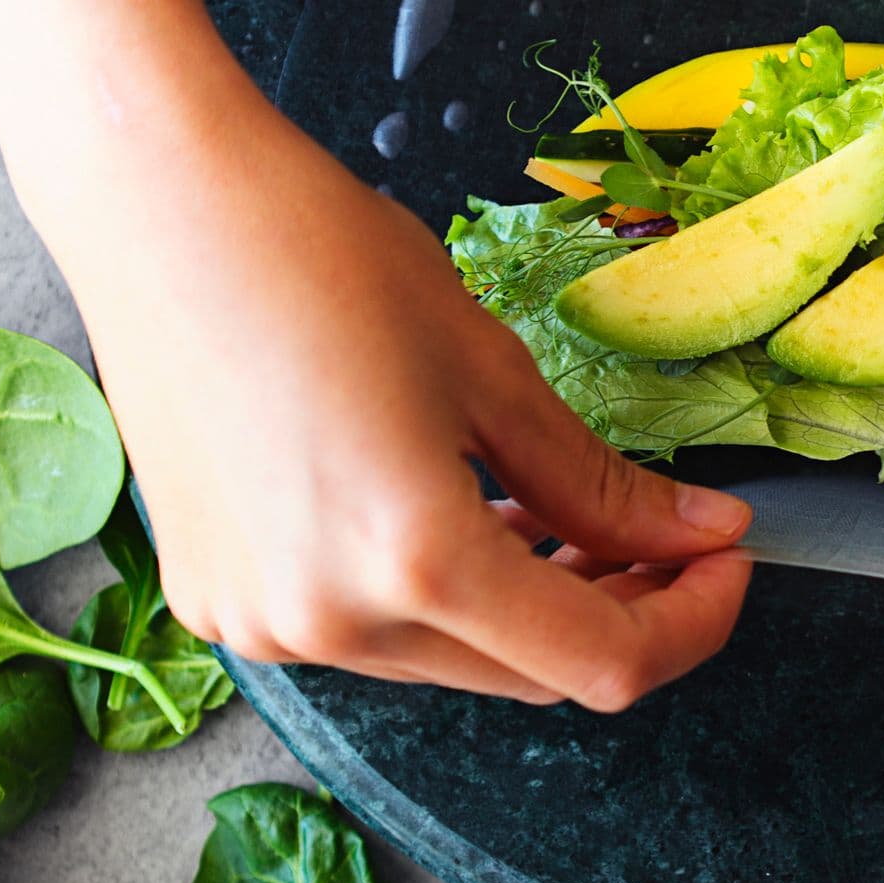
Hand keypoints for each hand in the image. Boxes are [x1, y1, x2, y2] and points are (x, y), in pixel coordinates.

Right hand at [36, 44, 751, 708]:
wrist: (159, 208)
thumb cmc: (317, 257)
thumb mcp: (492, 371)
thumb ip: (601, 484)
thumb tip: (699, 535)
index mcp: (414, 560)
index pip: (602, 663)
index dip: (690, 624)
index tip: (724, 565)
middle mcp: (331, 620)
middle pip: (528, 674)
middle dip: (617, 614)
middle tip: (668, 539)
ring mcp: (262, 624)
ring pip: (448, 660)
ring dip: (525, 606)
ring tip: (566, 520)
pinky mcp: (220, 602)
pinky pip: (365, 631)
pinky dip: (434, 593)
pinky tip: (463, 515)